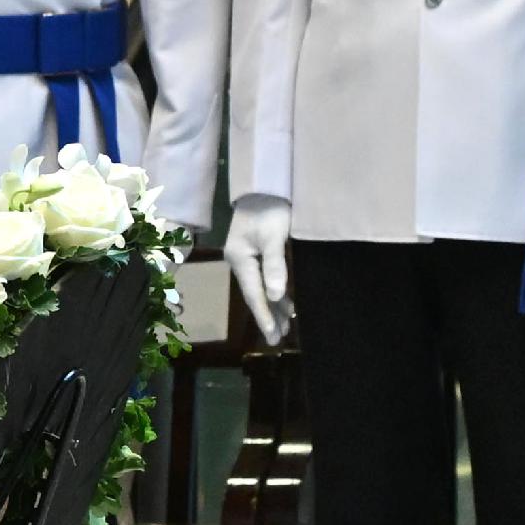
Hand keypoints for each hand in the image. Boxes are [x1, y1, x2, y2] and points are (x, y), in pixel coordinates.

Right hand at [223, 197, 292, 345]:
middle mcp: (239, 260)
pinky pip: (264, 278)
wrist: (264, 185)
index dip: (264, 316)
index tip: (274, 336)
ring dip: (273, 307)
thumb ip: (275, 266)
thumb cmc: (270, 209)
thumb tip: (275, 295)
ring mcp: (246, 256)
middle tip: (278, 340)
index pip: (254, 294)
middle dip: (268, 316)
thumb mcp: (274, 236)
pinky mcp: (255, 251)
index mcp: (240, 259)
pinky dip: (275, 293)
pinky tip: (284, 303)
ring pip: (260, 288)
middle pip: (255, 294)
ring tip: (285, 327)